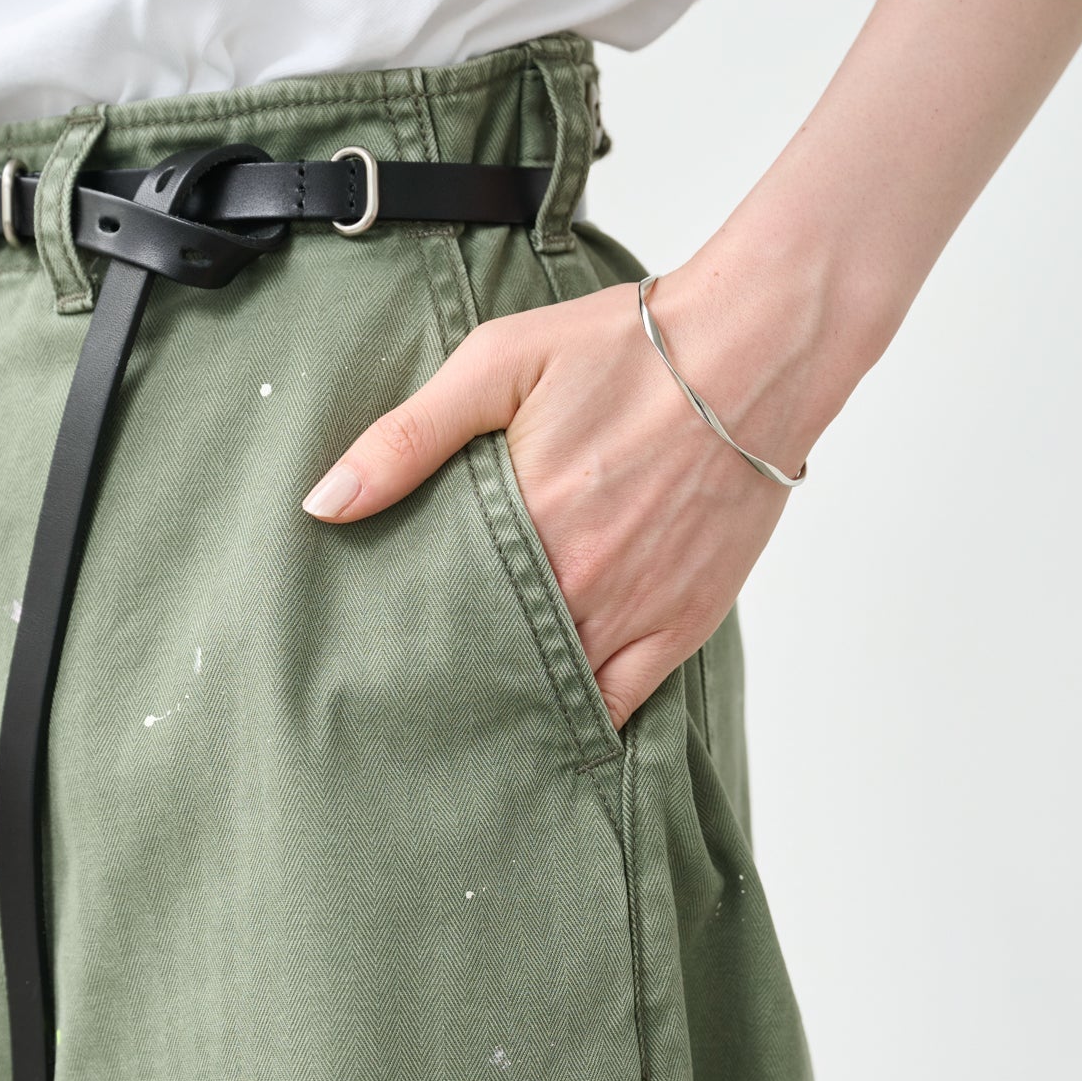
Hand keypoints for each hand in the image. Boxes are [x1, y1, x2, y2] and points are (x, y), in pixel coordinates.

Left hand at [301, 251, 838, 730]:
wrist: (755, 350)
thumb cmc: (627, 348)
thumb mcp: (499, 363)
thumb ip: (408, 436)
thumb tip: (326, 503)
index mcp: (526, 524)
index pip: (439, 615)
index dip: (403, 642)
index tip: (370, 656)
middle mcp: (580, 584)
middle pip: (491, 662)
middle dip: (449, 680)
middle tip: (405, 700)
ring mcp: (635, 612)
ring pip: (555, 693)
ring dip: (512, 705)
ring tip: (465, 723)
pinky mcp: (684, 624)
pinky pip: (625, 703)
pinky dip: (585, 721)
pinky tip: (550, 731)